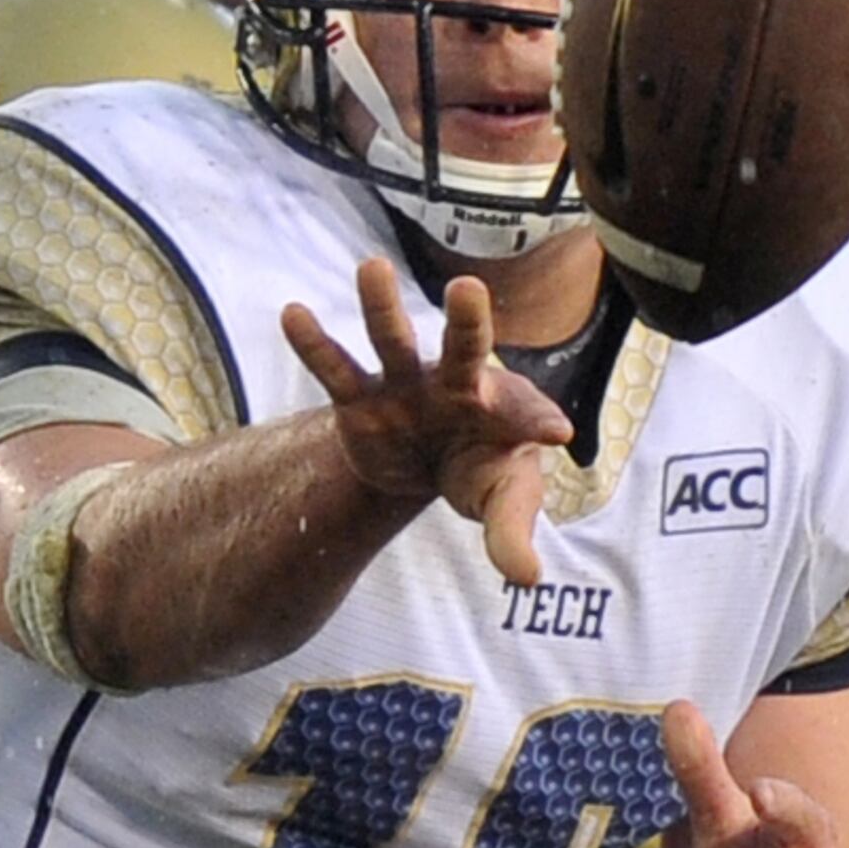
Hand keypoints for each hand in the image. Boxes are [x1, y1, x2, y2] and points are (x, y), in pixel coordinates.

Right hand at [280, 258, 573, 586]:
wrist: (431, 455)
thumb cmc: (481, 469)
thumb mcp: (500, 499)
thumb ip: (513, 531)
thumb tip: (530, 579)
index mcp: (502, 408)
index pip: (525, 413)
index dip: (538, 418)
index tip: (557, 431)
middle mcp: (454, 383)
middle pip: (465, 347)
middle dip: (467, 322)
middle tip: (467, 292)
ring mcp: (405, 385)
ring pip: (393, 340)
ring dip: (382, 307)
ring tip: (370, 268)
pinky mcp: (360, 399)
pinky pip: (335, 369)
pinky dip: (314, 343)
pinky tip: (292, 312)